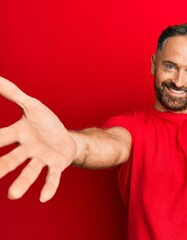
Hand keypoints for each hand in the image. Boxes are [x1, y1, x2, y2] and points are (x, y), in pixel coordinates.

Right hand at [0, 76, 75, 201]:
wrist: (66, 138)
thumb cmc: (45, 123)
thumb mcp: (32, 106)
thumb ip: (13, 94)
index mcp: (18, 134)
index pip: (0, 138)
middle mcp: (27, 149)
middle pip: (12, 159)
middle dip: (1, 167)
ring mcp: (42, 158)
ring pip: (30, 171)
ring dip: (22, 182)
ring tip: (13, 195)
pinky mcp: (56, 165)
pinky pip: (52, 176)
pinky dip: (49, 186)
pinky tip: (44, 198)